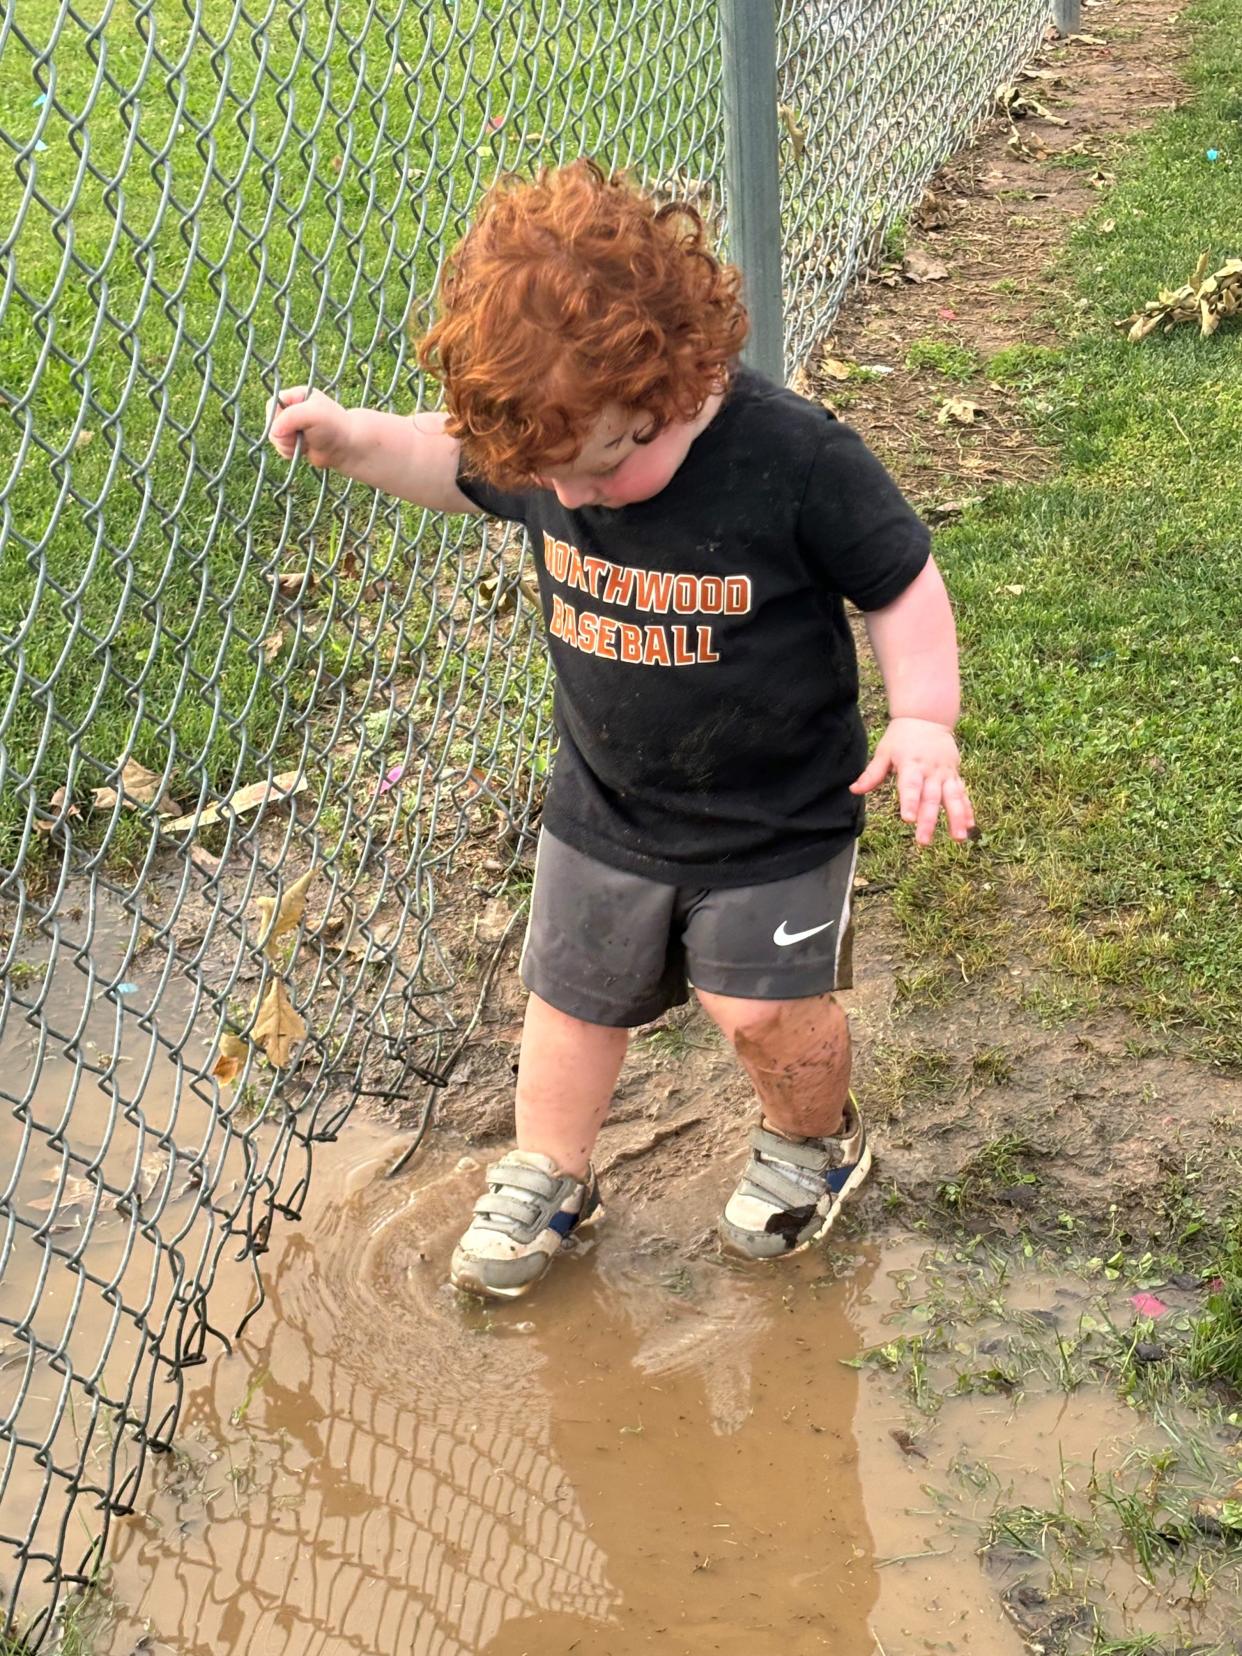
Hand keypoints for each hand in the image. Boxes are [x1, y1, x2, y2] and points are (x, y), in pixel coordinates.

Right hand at [266, 386, 355, 470]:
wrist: (347, 448)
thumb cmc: (334, 427)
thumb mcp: (312, 414)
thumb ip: (290, 417)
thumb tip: (273, 432)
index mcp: (296, 397)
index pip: (272, 404)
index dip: (277, 417)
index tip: (291, 425)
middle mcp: (292, 410)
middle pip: (271, 423)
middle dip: (283, 434)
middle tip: (300, 436)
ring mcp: (292, 427)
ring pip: (275, 438)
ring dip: (287, 445)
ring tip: (305, 443)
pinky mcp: (294, 442)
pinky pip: (280, 448)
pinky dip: (289, 452)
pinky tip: (303, 450)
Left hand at [850, 717, 975, 846]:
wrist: (928, 718)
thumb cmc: (901, 738)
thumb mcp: (884, 752)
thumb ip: (872, 774)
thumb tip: (854, 790)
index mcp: (911, 764)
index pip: (910, 786)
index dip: (909, 802)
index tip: (908, 819)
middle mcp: (931, 771)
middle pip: (931, 798)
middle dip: (929, 821)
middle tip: (924, 841)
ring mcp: (945, 774)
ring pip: (953, 798)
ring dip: (957, 818)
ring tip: (958, 839)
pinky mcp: (954, 775)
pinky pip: (962, 793)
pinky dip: (967, 809)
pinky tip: (970, 826)